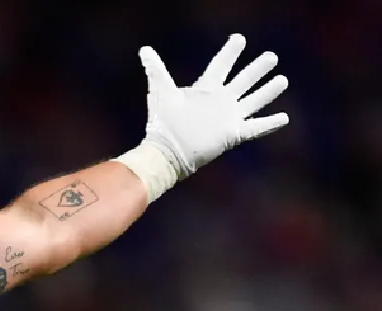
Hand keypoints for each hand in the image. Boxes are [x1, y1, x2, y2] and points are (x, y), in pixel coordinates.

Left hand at [138, 34, 288, 175]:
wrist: (166, 152)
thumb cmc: (162, 124)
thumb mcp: (161, 92)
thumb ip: (156, 70)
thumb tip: (144, 50)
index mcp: (205, 89)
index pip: (221, 66)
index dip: (229, 52)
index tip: (239, 39)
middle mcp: (220, 101)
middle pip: (243, 80)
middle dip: (257, 69)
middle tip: (271, 56)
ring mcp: (228, 117)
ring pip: (254, 101)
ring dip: (268, 91)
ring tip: (283, 80)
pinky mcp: (233, 134)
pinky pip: (256, 127)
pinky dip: (270, 123)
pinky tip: (284, 117)